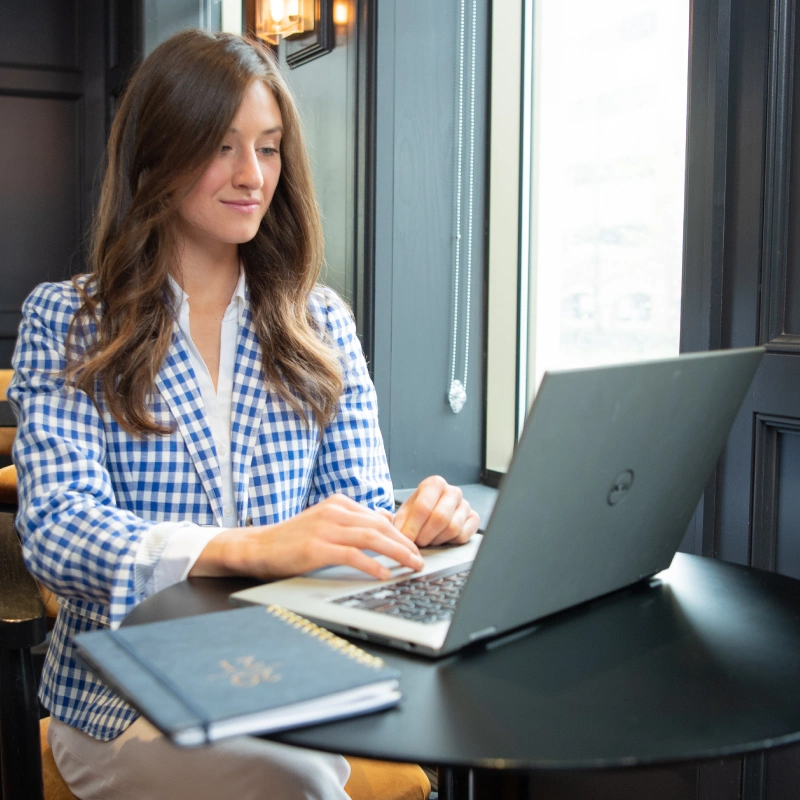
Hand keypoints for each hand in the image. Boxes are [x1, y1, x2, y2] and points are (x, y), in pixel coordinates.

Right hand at [190, 494, 424, 580]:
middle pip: (380, 526)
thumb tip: (385, 522)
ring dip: (396, 552)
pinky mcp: (316, 548)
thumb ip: (354, 522)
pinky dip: (371, 564)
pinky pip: (352, 555)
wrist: (256, 547)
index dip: (401, 533)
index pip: (379, 517)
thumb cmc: (291, 539)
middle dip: (405, 543)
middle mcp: (334, 512)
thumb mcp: (326, 523)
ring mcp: (325, 528)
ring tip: (411, 565)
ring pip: (371, 537)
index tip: (416, 548)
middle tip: (420, 559)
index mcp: (339, 504)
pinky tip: (383, 573)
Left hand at [393, 475, 479, 546]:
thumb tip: (401, 535)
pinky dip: (450, 542)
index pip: (424, 506)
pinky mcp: (474, 519)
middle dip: (425, 535)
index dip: (413, 526)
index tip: (406, 538)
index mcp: (435, 484)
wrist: (430, 513)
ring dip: (437, 539)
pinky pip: (463, 535)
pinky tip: (441, 539)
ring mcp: (465, 504)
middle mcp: (453, 491)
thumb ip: (400, 523)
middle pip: (440, 518)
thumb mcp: (404, 513)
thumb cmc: (417, 512)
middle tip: (417, 542)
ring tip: (428, 540)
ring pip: (453, 528)